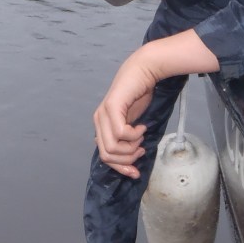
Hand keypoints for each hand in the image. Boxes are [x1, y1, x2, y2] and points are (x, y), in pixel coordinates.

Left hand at [92, 33, 220, 179]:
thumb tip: (129, 162)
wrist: (145, 70)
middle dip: (127, 159)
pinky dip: (134, 135)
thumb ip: (126, 139)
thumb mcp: (132, 123)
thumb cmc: (140, 95)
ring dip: (131, 147)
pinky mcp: (111, 107)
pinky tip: (141, 127)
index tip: (136, 172)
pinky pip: (120, 133)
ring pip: (112, 147)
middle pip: (107, 156)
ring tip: (141, 136)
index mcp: (101, 126)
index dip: (120, 168)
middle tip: (141, 149)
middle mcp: (98, 121)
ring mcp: (103, 114)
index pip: (105, 157)